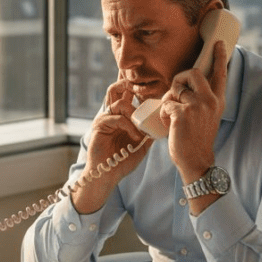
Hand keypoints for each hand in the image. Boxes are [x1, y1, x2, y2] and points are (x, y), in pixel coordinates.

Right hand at [72, 75, 152, 213]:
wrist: (108, 175)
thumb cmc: (122, 162)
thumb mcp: (141, 146)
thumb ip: (148, 135)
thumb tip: (162, 126)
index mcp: (121, 117)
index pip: (127, 96)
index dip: (137, 90)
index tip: (152, 91)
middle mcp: (111, 114)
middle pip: (116, 90)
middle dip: (129, 86)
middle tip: (144, 91)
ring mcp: (105, 119)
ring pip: (120, 103)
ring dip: (134, 113)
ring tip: (141, 127)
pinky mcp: (99, 125)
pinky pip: (116, 118)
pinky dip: (129, 126)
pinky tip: (136, 137)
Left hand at [161, 40, 227, 184]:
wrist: (196, 160)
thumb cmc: (197, 139)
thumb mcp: (206, 117)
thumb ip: (201, 100)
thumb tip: (184, 87)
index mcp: (217, 101)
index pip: (220, 74)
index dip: (219, 57)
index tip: (219, 44)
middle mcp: (210, 100)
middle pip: (194, 73)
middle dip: (180, 78)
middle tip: (176, 91)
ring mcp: (197, 106)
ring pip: (176, 89)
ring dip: (169, 100)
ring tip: (172, 116)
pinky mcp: (182, 113)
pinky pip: (166, 104)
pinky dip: (164, 114)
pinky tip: (169, 125)